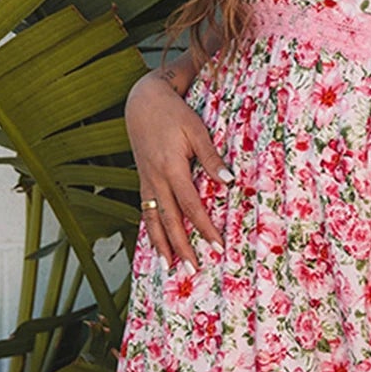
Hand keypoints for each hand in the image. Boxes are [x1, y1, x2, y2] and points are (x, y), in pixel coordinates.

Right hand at [126, 70, 234, 272]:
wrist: (141, 101)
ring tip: (169, 267)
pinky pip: (145, 211)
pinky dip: (150, 231)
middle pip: (169, 221)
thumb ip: (211, 157)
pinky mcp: (142, 180)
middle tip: (194, 270)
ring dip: (161, 245)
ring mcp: (146, 181)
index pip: (191, 206)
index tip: (217, 247)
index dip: (204, 228)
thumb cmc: (173, 113)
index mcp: (171, 168)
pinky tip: (157, 245)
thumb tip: (229, 182)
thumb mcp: (196, 129)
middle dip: (182, 247)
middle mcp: (155, 179)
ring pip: (152, 220)